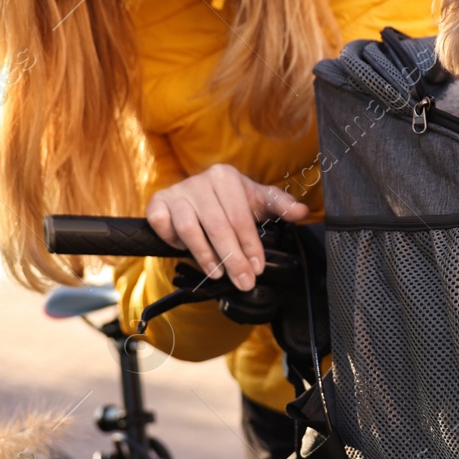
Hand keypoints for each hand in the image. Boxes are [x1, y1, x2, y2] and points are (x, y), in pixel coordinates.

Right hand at [145, 164, 308, 291]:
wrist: (197, 195)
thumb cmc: (231, 201)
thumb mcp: (257, 201)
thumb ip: (280, 205)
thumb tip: (301, 212)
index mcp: (226, 176)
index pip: (240, 217)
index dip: (250, 246)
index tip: (257, 269)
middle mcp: (200, 181)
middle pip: (217, 226)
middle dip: (232, 258)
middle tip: (242, 282)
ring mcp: (177, 191)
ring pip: (189, 228)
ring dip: (204, 255)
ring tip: (217, 273)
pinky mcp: (157, 202)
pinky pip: (162, 225)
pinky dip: (172, 240)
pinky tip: (183, 251)